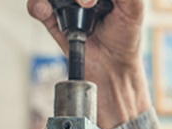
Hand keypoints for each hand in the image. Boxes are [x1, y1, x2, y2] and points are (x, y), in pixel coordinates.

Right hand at [27, 0, 151, 128]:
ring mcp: (67, 9)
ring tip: (77, 7)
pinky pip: (38, 7)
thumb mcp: (134, 10)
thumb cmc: (126, 45)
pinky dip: (38, 6)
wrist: (112, 77)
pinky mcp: (54, 24)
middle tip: (88, 4)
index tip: (95, 1)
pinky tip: (47, 10)